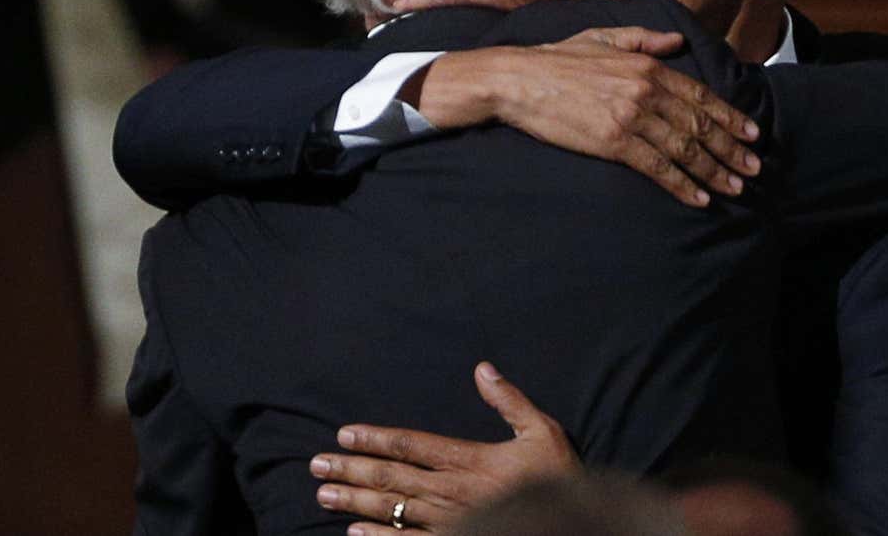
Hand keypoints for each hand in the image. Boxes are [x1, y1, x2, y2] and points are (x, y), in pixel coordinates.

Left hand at [311, 362, 578, 534]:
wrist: (572, 525)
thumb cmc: (557, 477)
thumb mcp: (542, 432)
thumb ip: (510, 401)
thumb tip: (483, 369)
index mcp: (468, 460)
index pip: (411, 445)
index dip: (375, 439)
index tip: (344, 434)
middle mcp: (450, 491)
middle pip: (391, 477)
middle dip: (350, 470)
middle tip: (315, 465)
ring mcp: (450, 522)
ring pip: (392, 509)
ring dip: (354, 501)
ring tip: (323, 494)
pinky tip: (354, 532)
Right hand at [409, 27, 760, 207]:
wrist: (519, 80)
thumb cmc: (557, 59)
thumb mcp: (603, 38)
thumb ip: (643, 38)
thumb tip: (677, 43)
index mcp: (647, 65)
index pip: (700, 95)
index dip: (729, 117)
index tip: (751, 134)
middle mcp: (646, 90)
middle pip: (699, 125)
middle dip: (731, 149)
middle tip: (753, 169)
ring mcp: (631, 117)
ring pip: (684, 149)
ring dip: (714, 171)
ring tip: (735, 187)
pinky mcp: (614, 142)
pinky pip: (657, 167)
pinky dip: (681, 184)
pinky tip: (698, 197)